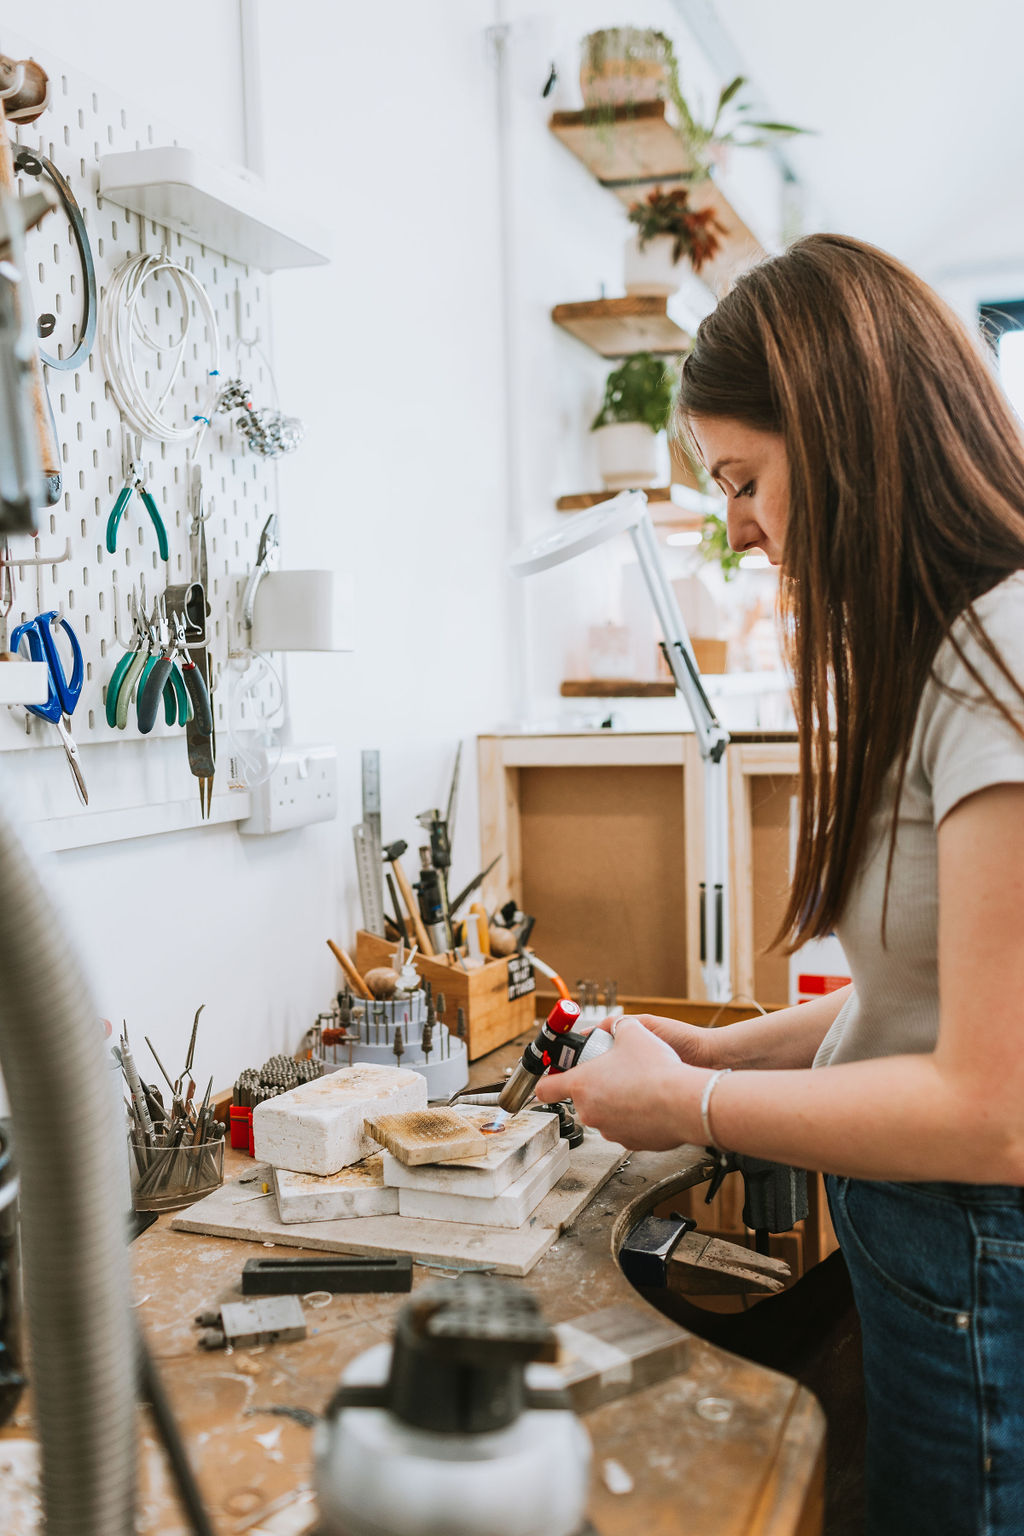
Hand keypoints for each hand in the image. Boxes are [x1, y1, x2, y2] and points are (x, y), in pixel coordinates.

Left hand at [534, 1017, 707, 1150]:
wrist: (683, 1102)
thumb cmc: (655, 1071)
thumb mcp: (633, 1032)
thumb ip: (618, 1027)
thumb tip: (619, 1026)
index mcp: (581, 1084)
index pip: (545, 1088)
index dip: (547, 1080)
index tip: (552, 1076)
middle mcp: (590, 1111)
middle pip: (583, 1098)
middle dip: (597, 1086)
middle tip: (616, 1072)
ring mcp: (610, 1130)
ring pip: (607, 1113)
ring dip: (617, 1102)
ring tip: (640, 1086)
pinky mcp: (631, 1142)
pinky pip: (628, 1126)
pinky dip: (636, 1116)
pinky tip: (652, 1103)